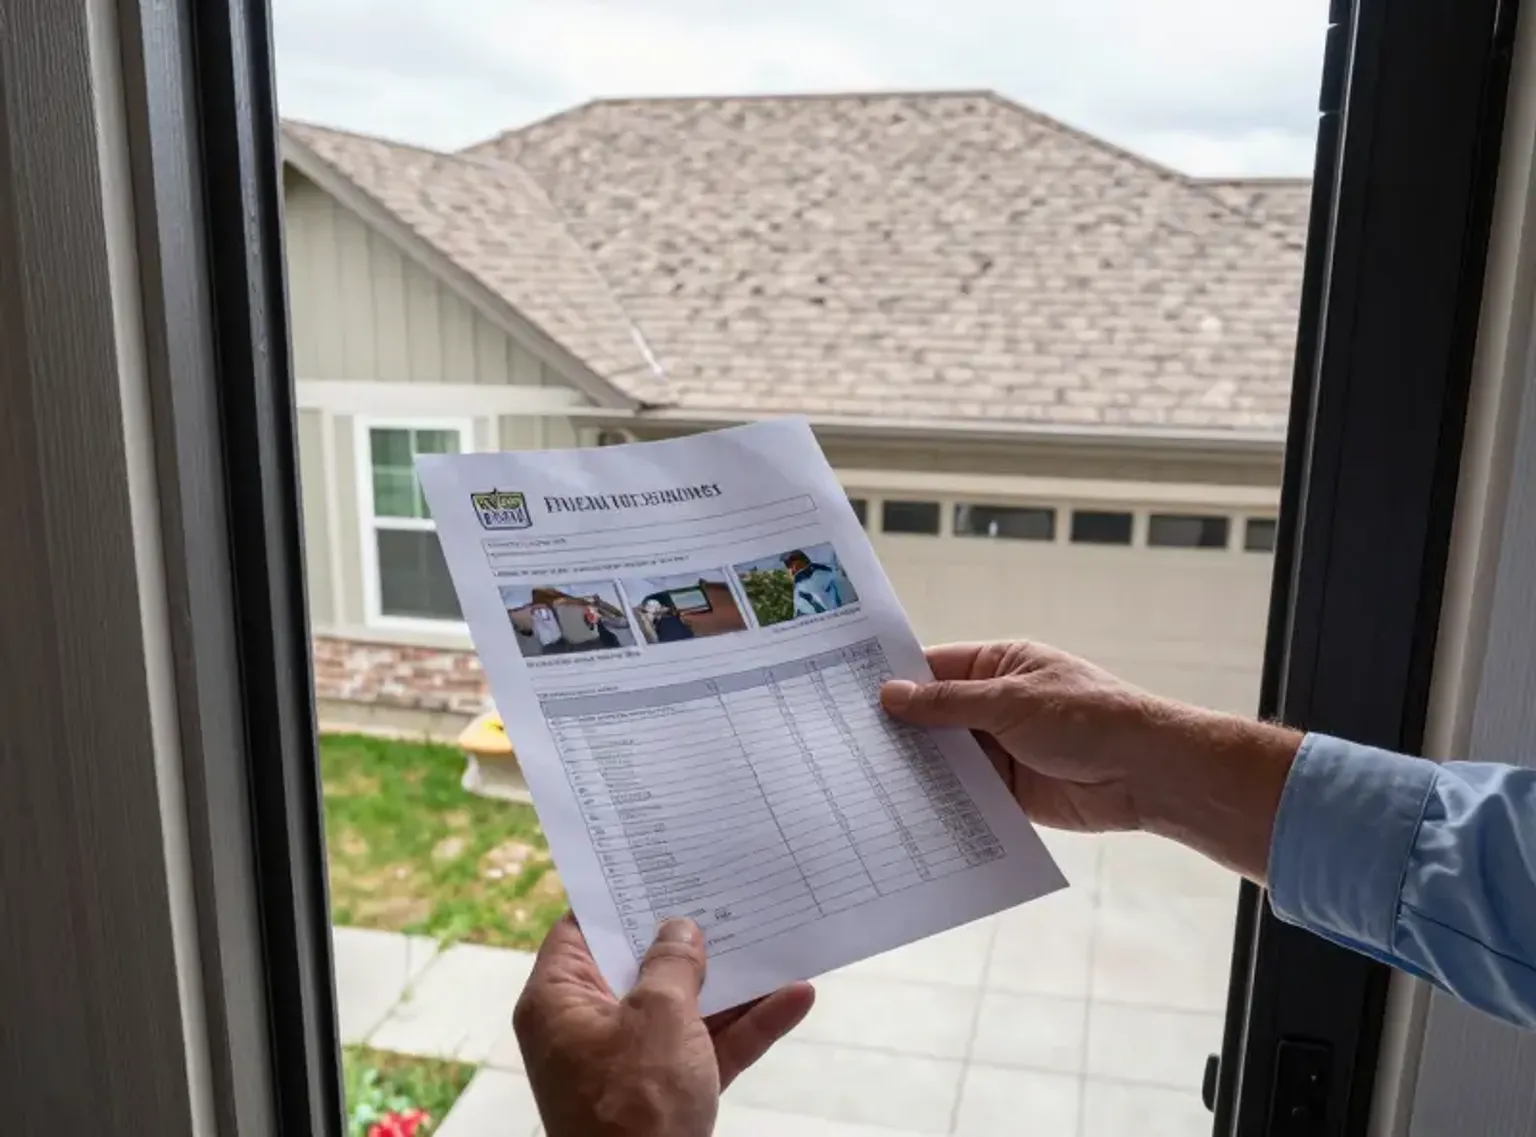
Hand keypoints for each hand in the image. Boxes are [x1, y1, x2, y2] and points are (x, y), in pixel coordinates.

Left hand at [514, 914, 814, 1136]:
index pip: (581, 930)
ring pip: (684, 1008)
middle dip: (690, 937)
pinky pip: (709, 1048)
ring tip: (776, 937)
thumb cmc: (634, 1108)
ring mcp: (628, 1066)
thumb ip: (672, 964)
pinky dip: (748, 1026)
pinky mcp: (666, 1098)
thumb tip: (678, 929)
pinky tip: (795, 998)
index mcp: (559, 1002)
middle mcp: (587, 1029)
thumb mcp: (657, 1016)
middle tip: (726, 889)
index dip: (618, 897)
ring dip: (732, 981)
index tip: (657, 863)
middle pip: (641, 968)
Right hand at [880, 641, 1301, 879]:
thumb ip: (948, 703)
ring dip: (917, 769)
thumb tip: (891, 695)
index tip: (846, 692)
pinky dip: (941, 801)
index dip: (894, 679)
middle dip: (898, 729)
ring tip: (861, 780)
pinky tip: (903, 810)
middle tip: (841, 743)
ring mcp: (1001, 750)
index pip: (934, 667)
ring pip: (946, 758)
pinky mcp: (1009, 792)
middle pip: (933, 716)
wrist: (1147, 774)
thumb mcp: (1011, 701)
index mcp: (999, 666)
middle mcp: (995, 706)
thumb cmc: (1090, 718)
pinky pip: (965, 795)